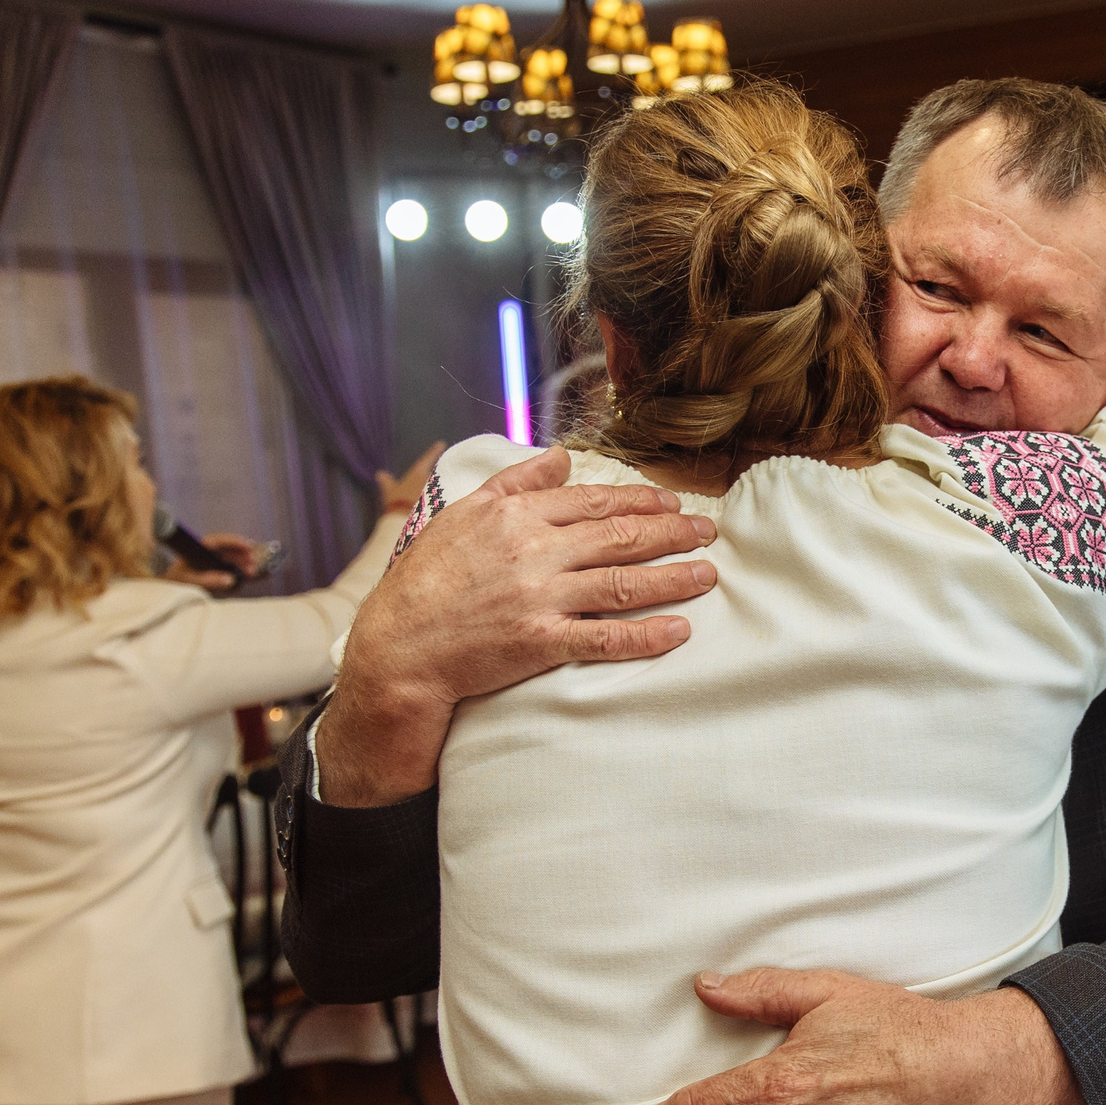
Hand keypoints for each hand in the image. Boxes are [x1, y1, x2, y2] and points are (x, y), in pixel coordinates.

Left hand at [159, 533, 258, 591]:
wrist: (169, 588)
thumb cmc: (176, 581)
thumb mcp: (191, 581)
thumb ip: (209, 580)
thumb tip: (230, 580)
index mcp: (197, 549)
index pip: (218, 541)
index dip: (234, 541)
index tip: (248, 545)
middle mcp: (206, 552)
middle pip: (227, 549)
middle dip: (242, 554)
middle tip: (253, 562)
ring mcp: (210, 560)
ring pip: (231, 557)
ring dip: (242, 562)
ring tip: (252, 570)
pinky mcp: (214, 568)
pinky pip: (230, 565)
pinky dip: (239, 568)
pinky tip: (248, 573)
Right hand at [319, 447, 718, 805]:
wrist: (398, 647)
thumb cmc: (426, 580)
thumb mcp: (463, 515)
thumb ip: (515, 483)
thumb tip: (560, 457)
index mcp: (517, 516)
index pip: (595, 502)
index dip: (642, 501)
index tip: (672, 504)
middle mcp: (534, 551)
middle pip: (620, 536)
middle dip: (672, 533)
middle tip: (706, 533)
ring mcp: (540, 598)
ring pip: (623, 582)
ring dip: (673, 578)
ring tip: (707, 574)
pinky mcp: (541, 642)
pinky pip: (605, 637)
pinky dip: (646, 635)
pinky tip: (679, 630)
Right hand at [377, 443, 446, 512]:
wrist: (408, 521)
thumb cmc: (398, 502)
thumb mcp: (390, 491)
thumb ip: (387, 482)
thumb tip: (380, 474)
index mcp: (419, 473)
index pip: (428, 458)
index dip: (434, 451)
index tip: (442, 443)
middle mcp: (432, 480)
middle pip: (439, 472)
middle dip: (441, 472)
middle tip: (446, 469)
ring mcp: (439, 491)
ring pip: (443, 485)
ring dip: (444, 486)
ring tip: (444, 490)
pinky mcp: (445, 504)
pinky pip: (446, 498)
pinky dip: (447, 499)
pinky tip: (448, 503)